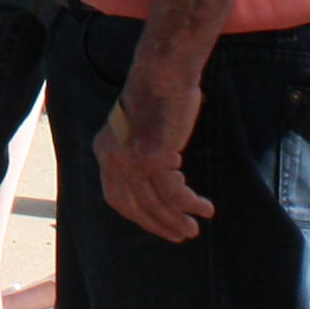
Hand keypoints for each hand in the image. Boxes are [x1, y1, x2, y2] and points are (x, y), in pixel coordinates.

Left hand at [97, 81, 214, 242]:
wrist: (162, 73)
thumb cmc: (157, 97)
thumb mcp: (138, 129)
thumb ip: (139, 153)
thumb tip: (156, 181)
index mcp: (105, 151)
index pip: (117, 197)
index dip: (138, 216)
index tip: (158, 225)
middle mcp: (112, 158)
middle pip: (134, 205)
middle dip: (158, 224)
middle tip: (180, 235)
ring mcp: (131, 159)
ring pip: (155, 203)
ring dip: (176, 220)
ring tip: (194, 228)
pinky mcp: (153, 157)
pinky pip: (173, 192)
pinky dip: (189, 203)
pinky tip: (203, 207)